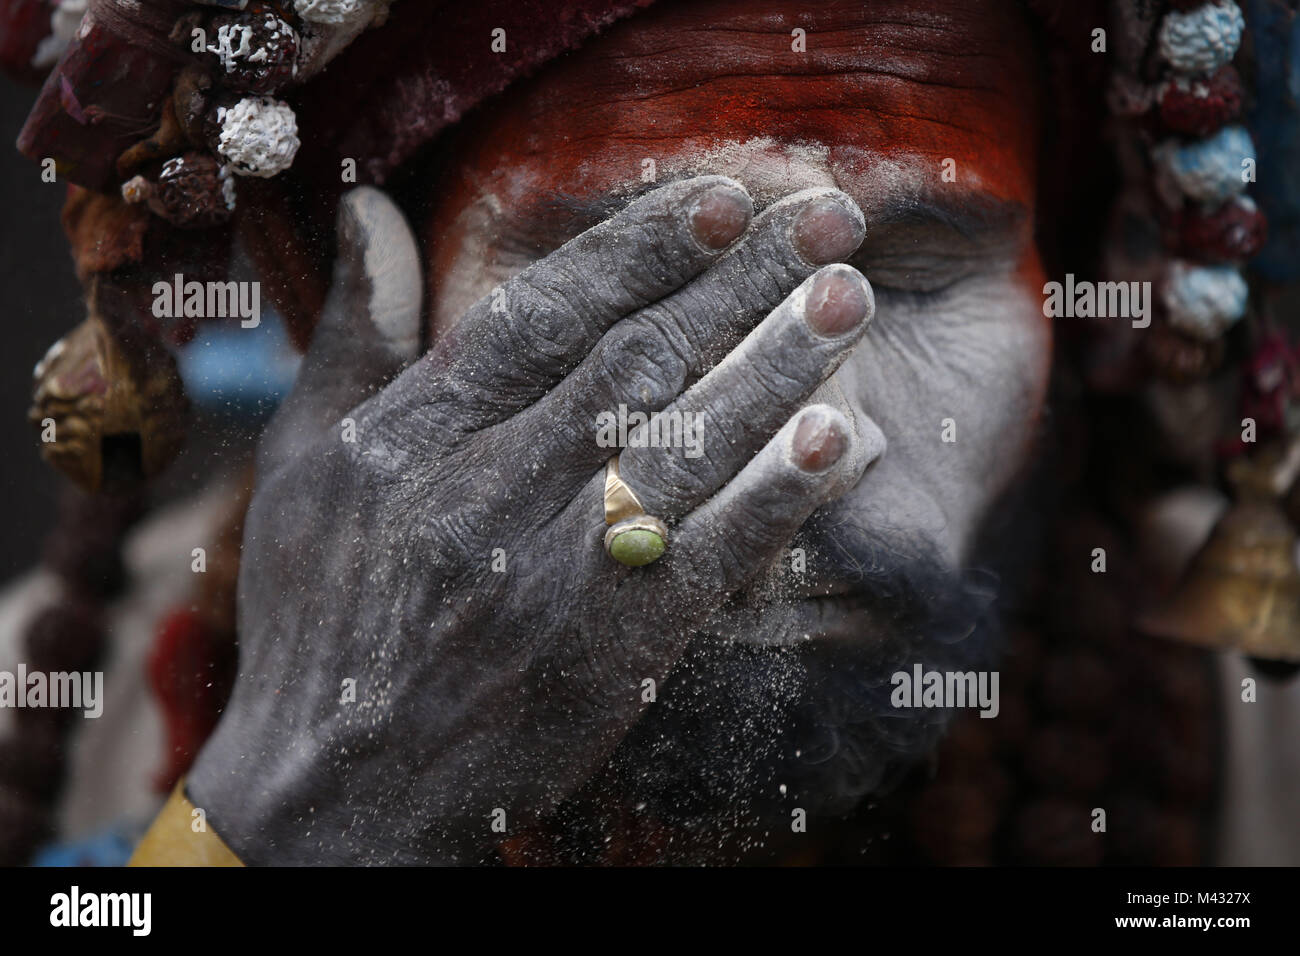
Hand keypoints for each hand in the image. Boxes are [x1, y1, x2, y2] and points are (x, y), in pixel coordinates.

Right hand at [188, 178, 882, 862]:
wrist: (336, 785)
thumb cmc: (320, 610)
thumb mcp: (303, 462)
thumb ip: (355, 334)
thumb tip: (371, 210)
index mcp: (414, 438)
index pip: (542, 315)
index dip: (640, 248)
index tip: (723, 198)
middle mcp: (486, 497)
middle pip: (635, 365)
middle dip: (740, 283)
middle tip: (829, 220)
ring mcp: (556, 578)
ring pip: (686, 448)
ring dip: (779, 366)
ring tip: (850, 297)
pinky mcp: (612, 652)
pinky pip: (712, 561)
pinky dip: (781, 496)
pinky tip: (843, 438)